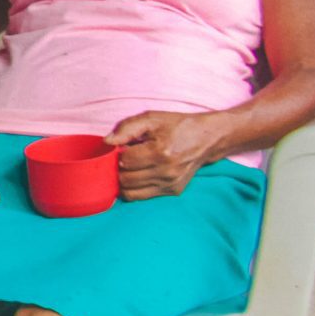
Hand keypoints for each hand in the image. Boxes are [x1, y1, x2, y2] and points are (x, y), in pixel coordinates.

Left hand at [104, 111, 230, 199]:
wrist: (207, 138)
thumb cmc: (177, 126)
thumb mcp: (151, 119)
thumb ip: (127, 128)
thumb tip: (107, 141)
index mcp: (161, 152)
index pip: (124, 161)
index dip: (118, 153)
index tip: (123, 147)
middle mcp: (166, 172)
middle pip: (125, 179)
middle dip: (119, 168)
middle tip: (125, 158)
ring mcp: (170, 184)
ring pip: (130, 192)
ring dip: (124, 180)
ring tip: (131, 167)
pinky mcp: (173, 191)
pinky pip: (141, 197)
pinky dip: (134, 188)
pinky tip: (139, 174)